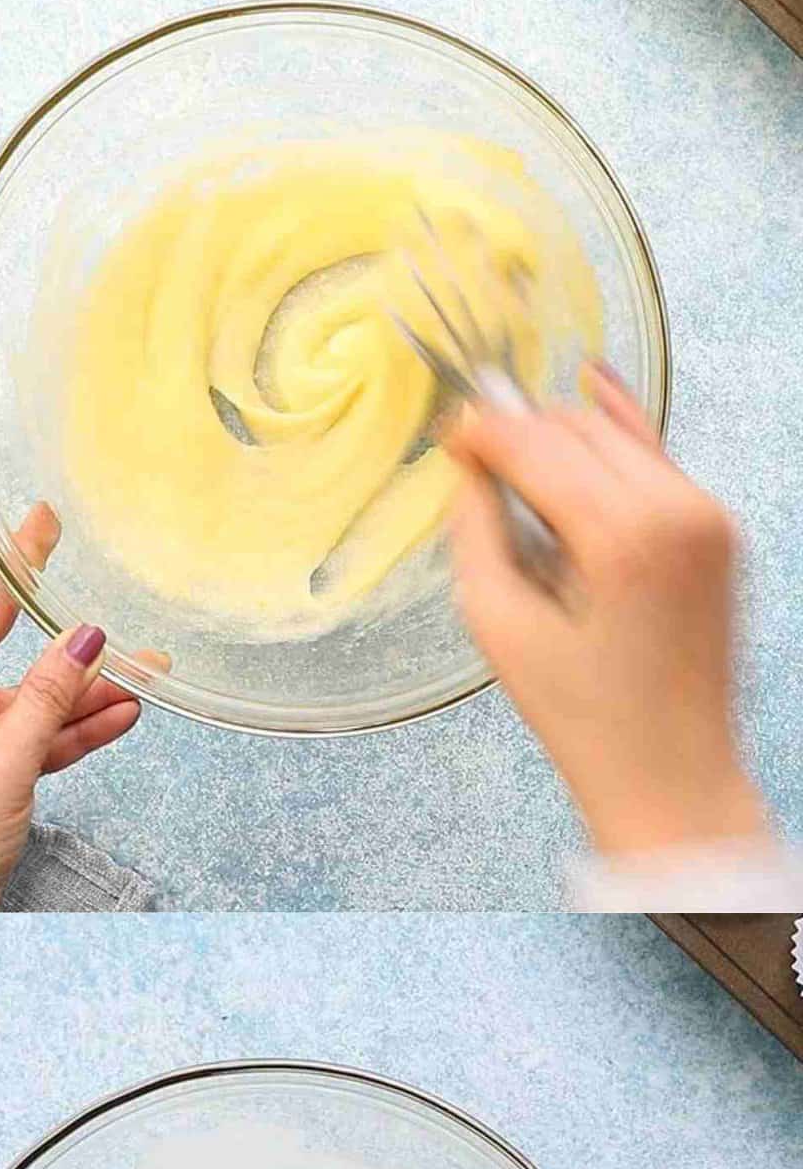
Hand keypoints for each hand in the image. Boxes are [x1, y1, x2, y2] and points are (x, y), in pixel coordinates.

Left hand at [0, 438, 141, 911]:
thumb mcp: (0, 761)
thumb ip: (52, 698)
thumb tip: (90, 640)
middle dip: (24, 575)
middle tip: (52, 520)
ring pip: (29, 680)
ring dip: (80, 672)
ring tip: (137, 648)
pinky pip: (44, 730)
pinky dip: (82, 724)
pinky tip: (128, 709)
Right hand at [446, 365, 767, 859]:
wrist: (673, 774)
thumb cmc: (587, 721)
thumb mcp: (501, 627)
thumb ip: (477, 531)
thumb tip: (470, 469)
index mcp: (624, 537)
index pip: (537, 445)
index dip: (484, 431)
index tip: (449, 433)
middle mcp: (677, 510)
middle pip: (578, 427)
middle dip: (524, 432)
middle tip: (475, 457)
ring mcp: (708, 516)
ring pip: (618, 435)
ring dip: (565, 442)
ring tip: (521, 476)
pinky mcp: (718, 530)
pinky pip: (654, 461)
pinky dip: (613, 445)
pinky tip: (592, 393)